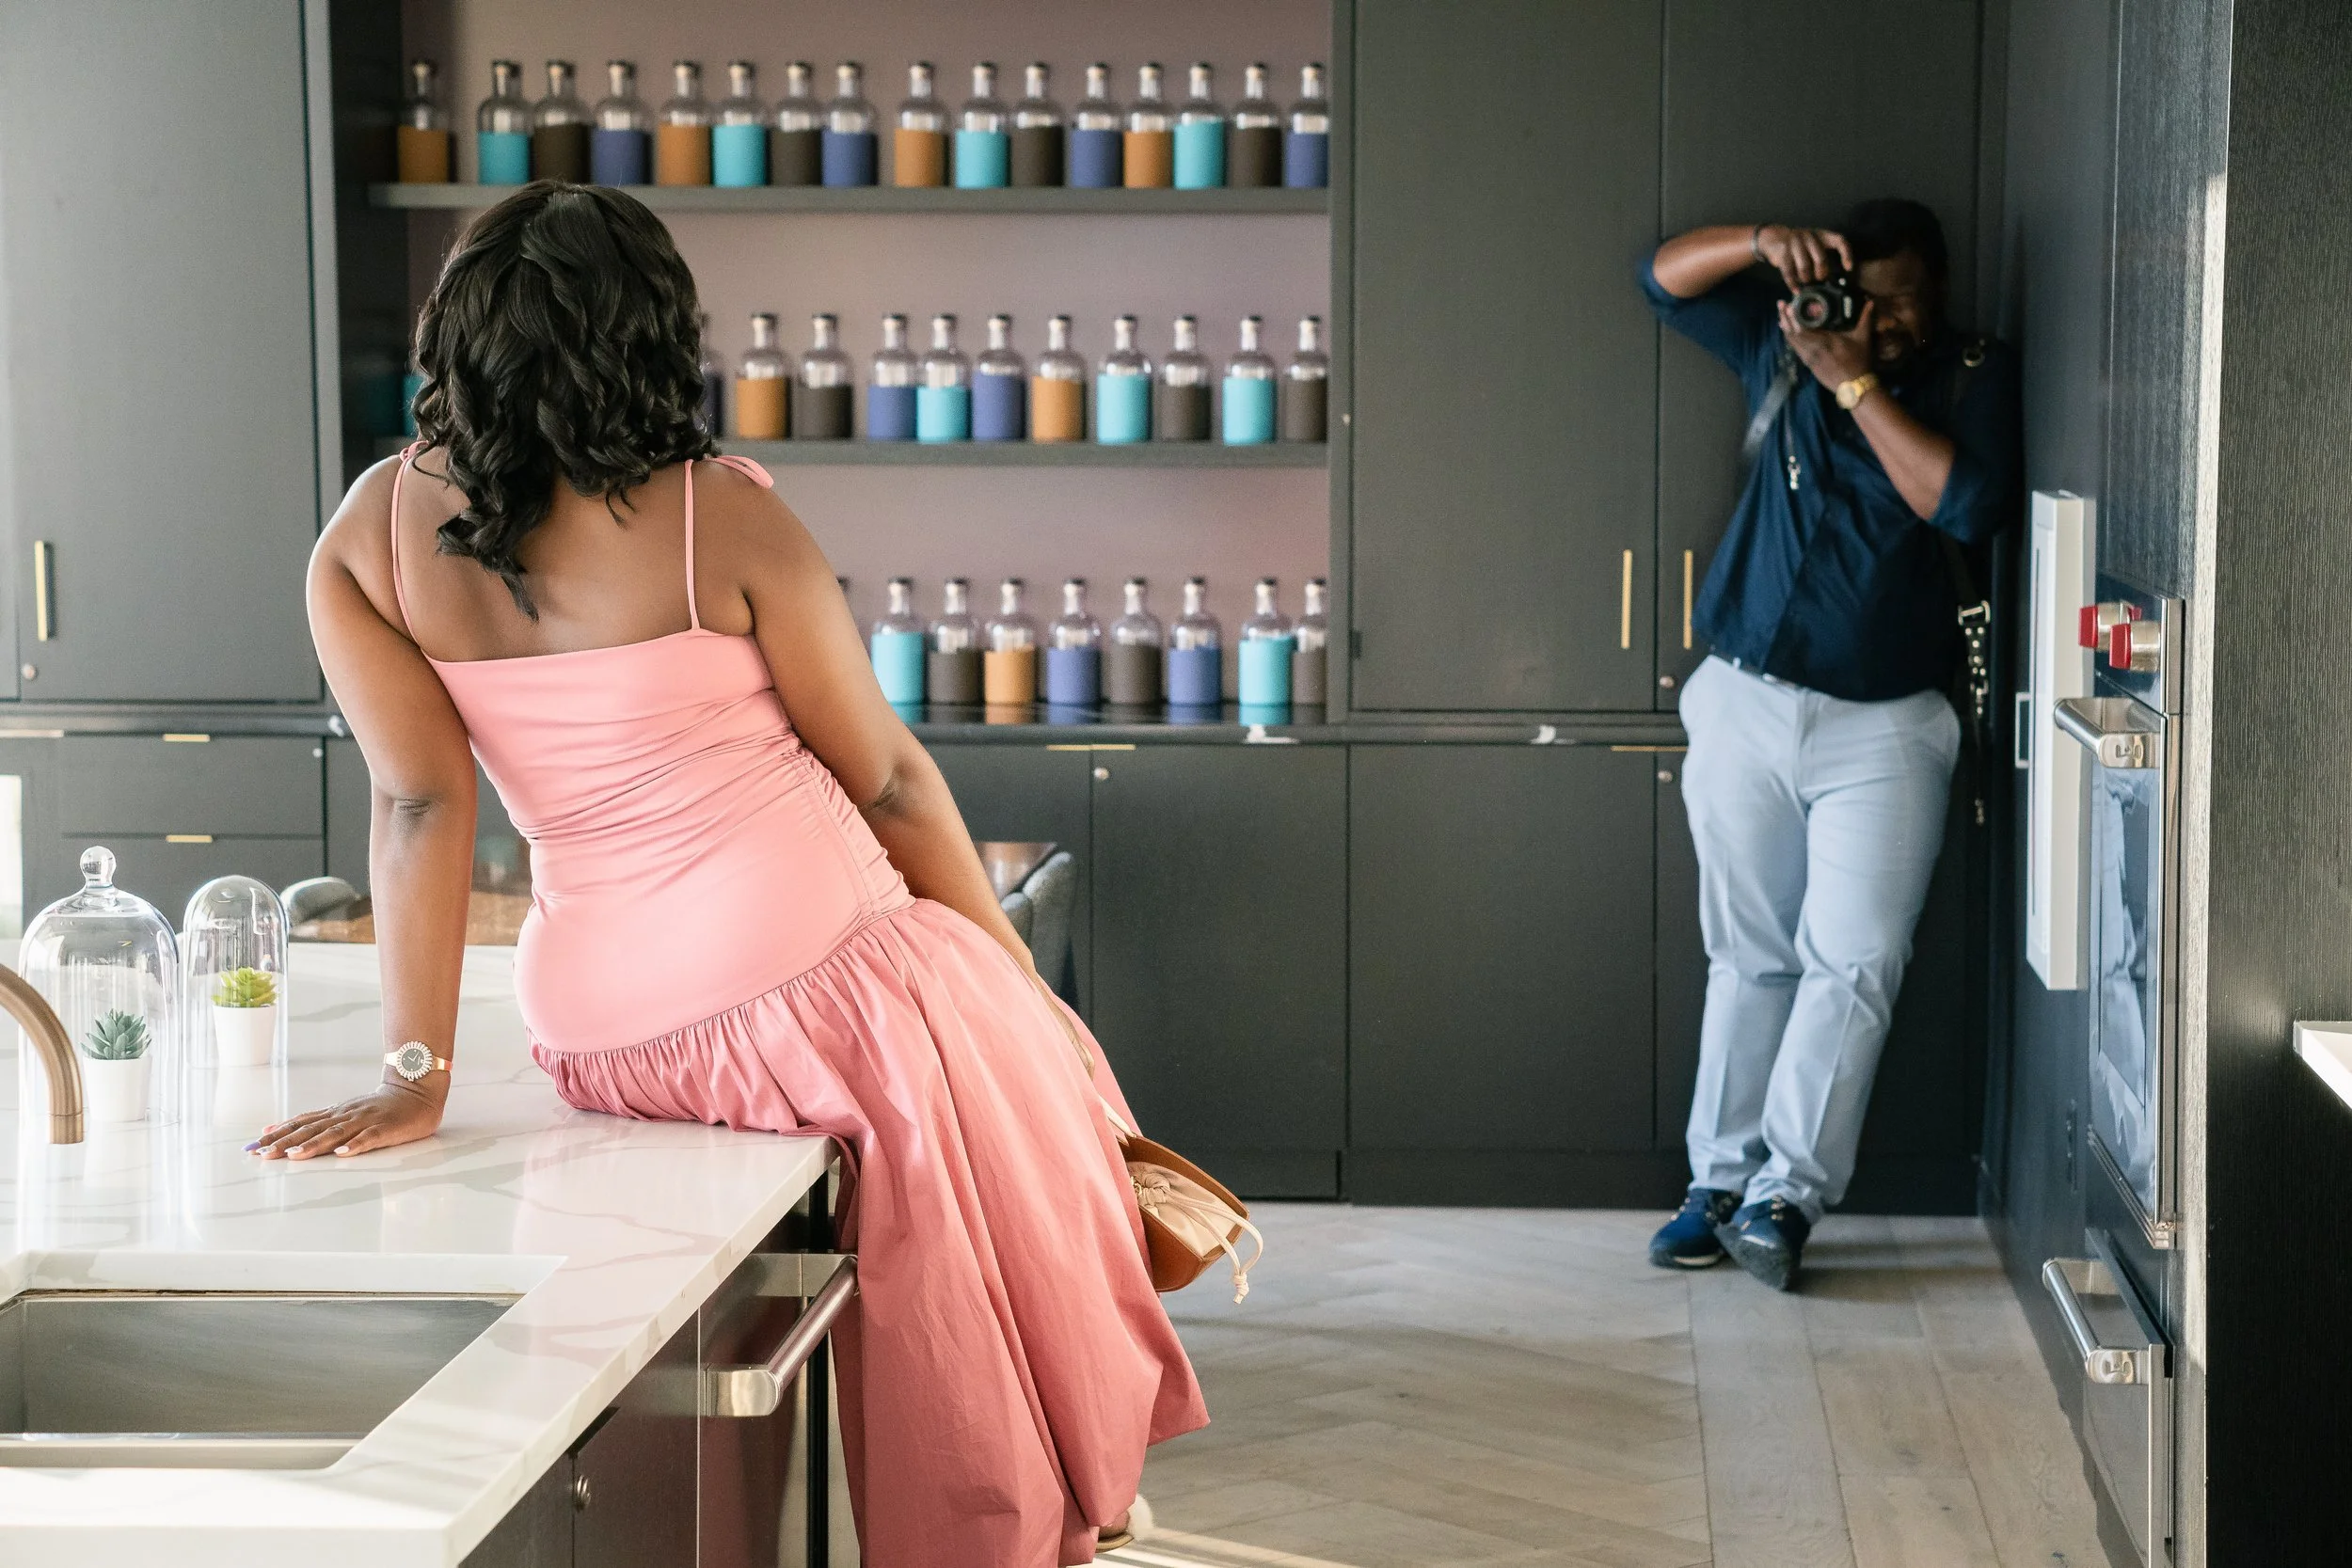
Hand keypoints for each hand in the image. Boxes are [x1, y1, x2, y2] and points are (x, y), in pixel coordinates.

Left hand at [249, 1076, 445, 1159]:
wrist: (417, 1090)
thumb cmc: (381, 1107)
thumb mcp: (345, 1113)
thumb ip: (317, 1122)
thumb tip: (278, 1130)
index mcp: (335, 1114)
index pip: (301, 1124)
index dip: (277, 1135)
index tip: (253, 1147)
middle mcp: (345, 1116)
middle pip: (312, 1130)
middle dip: (286, 1143)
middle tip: (263, 1155)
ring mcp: (365, 1122)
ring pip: (336, 1134)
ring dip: (314, 1145)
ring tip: (295, 1156)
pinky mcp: (386, 1129)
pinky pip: (370, 1138)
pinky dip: (356, 1145)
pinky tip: (344, 1154)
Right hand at [1756, 224, 1852, 290]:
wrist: (1773, 237)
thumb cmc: (1798, 246)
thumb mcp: (1812, 245)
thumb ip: (1821, 255)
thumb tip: (1833, 279)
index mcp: (1821, 235)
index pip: (1839, 240)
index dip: (1846, 254)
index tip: (1849, 268)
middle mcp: (1809, 236)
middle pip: (1821, 258)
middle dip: (1821, 272)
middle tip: (1820, 279)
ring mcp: (1795, 243)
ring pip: (1805, 267)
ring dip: (1806, 279)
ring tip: (1806, 283)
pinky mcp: (1783, 253)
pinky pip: (1789, 272)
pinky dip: (1793, 284)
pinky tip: (1796, 290)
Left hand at [1779, 298, 1876, 390]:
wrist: (1853, 386)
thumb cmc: (1858, 361)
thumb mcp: (1862, 338)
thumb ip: (1864, 318)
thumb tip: (1870, 301)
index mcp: (1823, 341)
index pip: (1801, 327)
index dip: (1793, 315)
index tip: (1788, 303)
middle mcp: (1812, 349)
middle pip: (1792, 332)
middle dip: (1785, 318)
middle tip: (1781, 304)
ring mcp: (1808, 358)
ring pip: (1791, 341)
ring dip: (1786, 328)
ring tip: (1782, 316)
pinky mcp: (1808, 365)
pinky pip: (1795, 349)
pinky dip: (1790, 339)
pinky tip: (1788, 332)